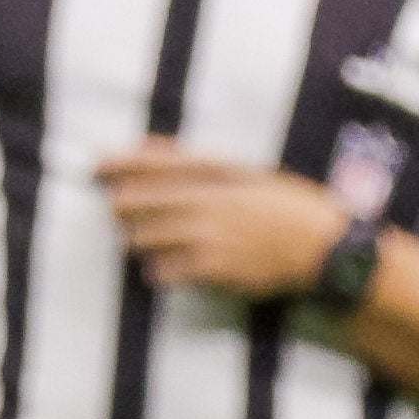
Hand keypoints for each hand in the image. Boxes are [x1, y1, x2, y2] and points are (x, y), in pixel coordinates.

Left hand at [100, 142, 349, 296]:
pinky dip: (160, 269)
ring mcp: (209, 235)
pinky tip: (165, 268)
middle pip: (141, 202)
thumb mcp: (247, 173)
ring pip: (146, 238)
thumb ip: (199, 162)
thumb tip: (149, 148)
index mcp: (219, 173)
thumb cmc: (285, 207)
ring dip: (139, 240)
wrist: (322, 248)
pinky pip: (166, 270)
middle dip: (122, 207)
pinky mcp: (213, 268)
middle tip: (117, 211)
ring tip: (144, 242)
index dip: (122, 163)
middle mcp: (208, 201)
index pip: (158, 163)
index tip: (96, 163)